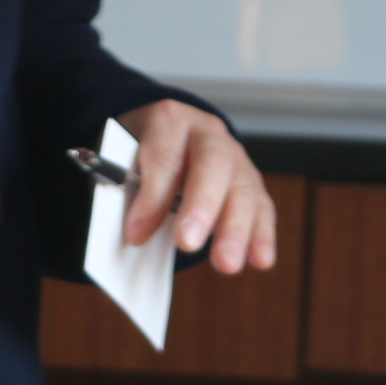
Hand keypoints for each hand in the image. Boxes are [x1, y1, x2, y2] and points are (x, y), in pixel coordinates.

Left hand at [119, 99, 277, 269]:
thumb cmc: (141, 151)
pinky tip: (260, 260)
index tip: (137, 235)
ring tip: (226, 264)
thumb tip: (134, 235)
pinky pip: (261, 206)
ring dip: (236, 229)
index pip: (165, 156)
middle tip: (187, 244)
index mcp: (169, 120)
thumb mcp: (124, 159)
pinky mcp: (251, 181)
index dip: (153, 197)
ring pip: (243, 189)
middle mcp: (208, 134)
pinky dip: (261, 235)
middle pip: (213, 165)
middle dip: (201, 206)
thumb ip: (128, 190)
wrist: (168, 132)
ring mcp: (235, 156)